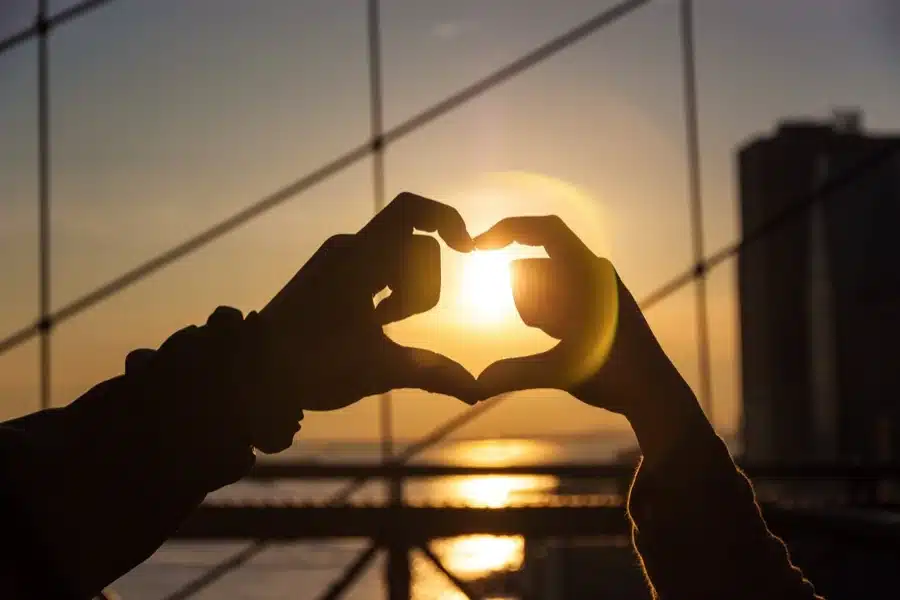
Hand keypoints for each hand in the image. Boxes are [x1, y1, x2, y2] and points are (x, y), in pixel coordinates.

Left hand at [259, 192, 480, 421]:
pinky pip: (375, 265)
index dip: (447, 219)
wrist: (250, 372)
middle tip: (394, 321)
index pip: (412, 209)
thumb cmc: (312, 366)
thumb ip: (432, 373)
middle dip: (421, 286)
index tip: (468, 250)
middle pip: (414, 246)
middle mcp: (347, 248)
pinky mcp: (328, 273)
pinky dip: (387, 289)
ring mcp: (336, 259)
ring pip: (396, 258)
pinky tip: (372, 321)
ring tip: (380, 324)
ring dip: (404, 291)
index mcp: (360, 259)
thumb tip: (477, 390)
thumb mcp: (379, 370)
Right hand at [473, 215, 700, 431]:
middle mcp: (597, 272)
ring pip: (548, 283)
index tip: (478, 245)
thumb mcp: (562, 372)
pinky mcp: (601, 299)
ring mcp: (600, 285)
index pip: (546, 229)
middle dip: (531, 303)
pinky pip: (561, 291)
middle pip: (539, 268)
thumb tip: (476, 383)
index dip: (509, 228)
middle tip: (553, 337)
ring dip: (541, 310)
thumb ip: (517, 374)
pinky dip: (551, 312)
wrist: (656, 393)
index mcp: (590, 275)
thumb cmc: (616, 378)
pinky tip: (565, 340)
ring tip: (563, 342)